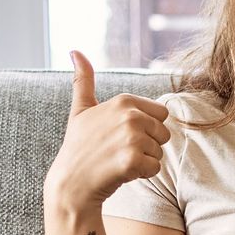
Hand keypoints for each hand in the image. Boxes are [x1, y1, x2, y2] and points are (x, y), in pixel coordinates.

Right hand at [42, 51, 172, 209]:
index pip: (160, 114)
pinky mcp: (133, 161)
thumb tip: (75, 50)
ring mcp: (131, 138)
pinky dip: (141, 174)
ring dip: (144, 160)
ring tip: (118, 161)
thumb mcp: (81, 110)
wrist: (71, 184)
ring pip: (159, 151)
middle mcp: (129, 116)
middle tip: (119, 150)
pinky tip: (120, 172)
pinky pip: (155, 168)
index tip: (119, 135)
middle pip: (163, 133)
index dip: (144, 128)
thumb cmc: (78, 147)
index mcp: (123, 101)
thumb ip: (83, 80)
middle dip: (147, 145)